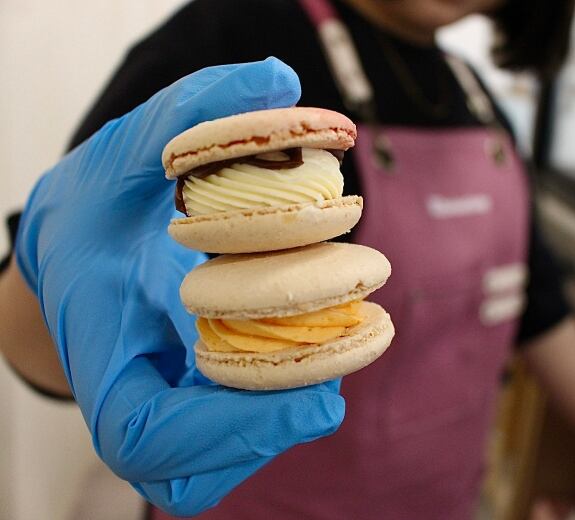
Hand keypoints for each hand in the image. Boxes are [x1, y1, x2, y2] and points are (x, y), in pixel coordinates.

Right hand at [15, 58, 344, 515]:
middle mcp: (126, 385)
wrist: (76, 246)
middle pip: (193, 458)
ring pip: (219, 454)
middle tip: (361, 344)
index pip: (141, 431)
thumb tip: (279, 82)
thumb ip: (190, 113)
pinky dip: (283, 399)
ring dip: (291, 408)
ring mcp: (159, 401)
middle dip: (279, 420)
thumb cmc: (94, 205)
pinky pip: (233, 429)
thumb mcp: (126, 149)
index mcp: (99, 338)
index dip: (228, 431)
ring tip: (352, 337)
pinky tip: (323, 342)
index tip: (321, 401)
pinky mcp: (188, 398)